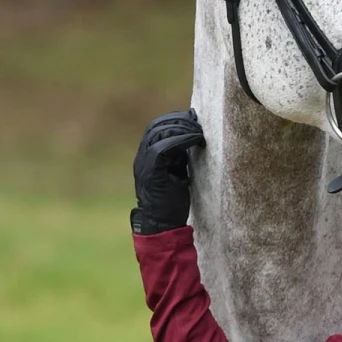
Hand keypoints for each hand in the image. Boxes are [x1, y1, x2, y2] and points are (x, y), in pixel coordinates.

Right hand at [132, 110, 204, 234]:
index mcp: (147, 156)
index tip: (192, 117)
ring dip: (182, 128)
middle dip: (179, 120)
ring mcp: (145, 163)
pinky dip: (181, 140)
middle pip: (157, 126)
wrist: (160, 223)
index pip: (156, 127)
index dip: (174, 119)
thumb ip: (179, 157)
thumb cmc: (171, 201)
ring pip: (159, 133)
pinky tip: (196, 139)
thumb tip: (192, 140)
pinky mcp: (152, 171)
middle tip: (198, 122)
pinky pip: (164, 147)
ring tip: (199, 131)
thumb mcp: (177, 173)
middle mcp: (142, 156)